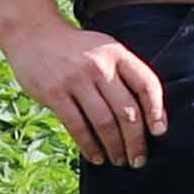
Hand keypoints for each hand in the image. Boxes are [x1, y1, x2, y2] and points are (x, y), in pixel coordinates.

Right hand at [0, 19, 168, 167]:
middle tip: (138, 159)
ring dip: (115, 147)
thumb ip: (123, 74)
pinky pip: (77, 126)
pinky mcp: (54, 93)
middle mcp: (99, 65)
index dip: (156, 111)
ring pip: (104, 123)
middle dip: (136, 141)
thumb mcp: (104, 49)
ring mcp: (76, 79)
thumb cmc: (76, 49)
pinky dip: (89, 146)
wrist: (33, 33)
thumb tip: (147, 116)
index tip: (159, 133)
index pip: (146, 84)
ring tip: (119, 160)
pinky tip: (96, 157)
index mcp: (117, 54)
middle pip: (127, 111)